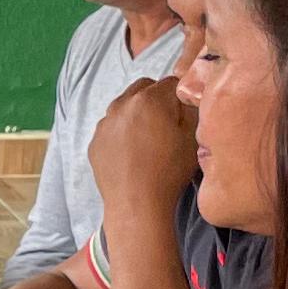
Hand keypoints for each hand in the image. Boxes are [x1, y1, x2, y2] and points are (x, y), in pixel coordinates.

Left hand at [88, 76, 199, 214]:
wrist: (135, 205)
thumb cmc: (169, 172)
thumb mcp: (192, 138)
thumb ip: (190, 109)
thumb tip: (185, 97)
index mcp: (149, 99)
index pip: (172, 83)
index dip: (182, 96)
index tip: (185, 113)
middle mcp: (122, 104)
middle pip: (145, 88)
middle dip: (157, 99)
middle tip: (167, 123)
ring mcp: (104, 123)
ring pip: (125, 105)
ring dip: (138, 113)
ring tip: (149, 139)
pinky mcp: (95, 141)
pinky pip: (111, 127)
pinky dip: (122, 131)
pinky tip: (132, 152)